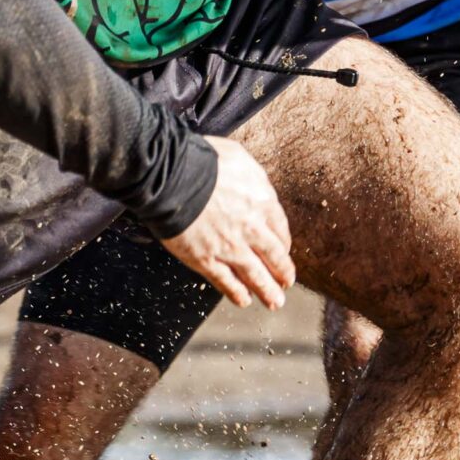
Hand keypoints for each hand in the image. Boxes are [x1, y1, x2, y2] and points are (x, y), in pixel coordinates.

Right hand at [161, 136, 293, 308]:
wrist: (173, 176)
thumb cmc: (202, 160)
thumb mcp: (239, 158)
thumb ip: (253, 178)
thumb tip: (256, 187)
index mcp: (261, 201)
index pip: (280, 230)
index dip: (284, 245)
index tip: (284, 253)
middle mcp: (251, 228)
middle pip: (273, 256)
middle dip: (282, 273)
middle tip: (287, 283)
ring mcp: (229, 247)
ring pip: (255, 275)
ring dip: (267, 291)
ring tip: (274, 302)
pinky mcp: (206, 260)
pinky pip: (226, 282)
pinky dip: (236, 293)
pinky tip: (243, 300)